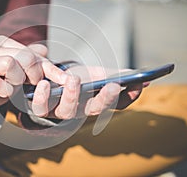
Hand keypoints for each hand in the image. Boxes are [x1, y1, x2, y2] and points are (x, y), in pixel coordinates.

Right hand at [0, 36, 69, 122]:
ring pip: (10, 64)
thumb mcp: (18, 71)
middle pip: (25, 56)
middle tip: (32, 84)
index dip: (49, 67)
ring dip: (17, 80)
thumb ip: (31, 60)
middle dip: (35, 73)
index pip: (32, 52)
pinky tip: (3, 93)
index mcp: (1, 43)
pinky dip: (6, 91)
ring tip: (13, 85)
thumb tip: (45, 49)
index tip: (64, 79)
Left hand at [31, 65, 146, 118]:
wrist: (49, 80)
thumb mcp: (96, 75)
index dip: (128, 96)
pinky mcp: (42, 107)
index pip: (116, 104)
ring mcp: (60, 111)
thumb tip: (145, 79)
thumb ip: (116, 76)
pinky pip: (41, 107)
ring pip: (67, 111)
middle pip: (95, 110)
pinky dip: (43, 96)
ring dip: (72, 96)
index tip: (139, 83)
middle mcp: (80, 110)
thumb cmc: (76, 78)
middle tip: (114, 85)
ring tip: (74, 80)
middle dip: (105, 98)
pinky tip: (44, 83)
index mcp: (95, 102)